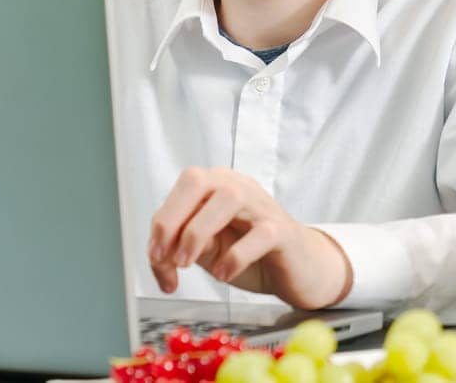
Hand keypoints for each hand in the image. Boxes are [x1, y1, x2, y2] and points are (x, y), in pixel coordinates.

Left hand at [146, 167, 350, 309]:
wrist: (300, 269)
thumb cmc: (253, 254)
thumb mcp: (211, 249)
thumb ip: (185, 245)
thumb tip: (161, 253)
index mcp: (217, 186)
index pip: (182, 189)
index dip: (161, 222)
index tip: (155, 257)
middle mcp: (239, 186)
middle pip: (198, 181)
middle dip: (173, 219)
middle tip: (166, 256)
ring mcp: (263, 206)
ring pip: (228, 199)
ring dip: (198, 232)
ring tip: (188, 263)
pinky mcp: (283, 231)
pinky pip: (260, 234)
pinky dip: (235, 256)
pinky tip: (224, 274)